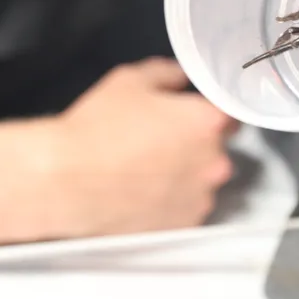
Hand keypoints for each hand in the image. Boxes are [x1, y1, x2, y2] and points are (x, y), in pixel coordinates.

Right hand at [56, 57, 236, 236]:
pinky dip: (174, 200)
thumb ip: (166, 73)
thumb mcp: (130, 80)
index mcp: (207, 122)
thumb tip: (182, 78)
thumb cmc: (99, 125)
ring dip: (186, 173)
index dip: (210, 110)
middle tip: (161, 139)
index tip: (191, 112)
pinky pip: (188, 206)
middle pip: (217, 147)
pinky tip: (145, 191)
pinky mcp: (183, 225)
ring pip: (202, 179)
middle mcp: (215, 161)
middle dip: (196, 143)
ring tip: (149, 169)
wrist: (67, 180)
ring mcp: (201, 197)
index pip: (230, 111)